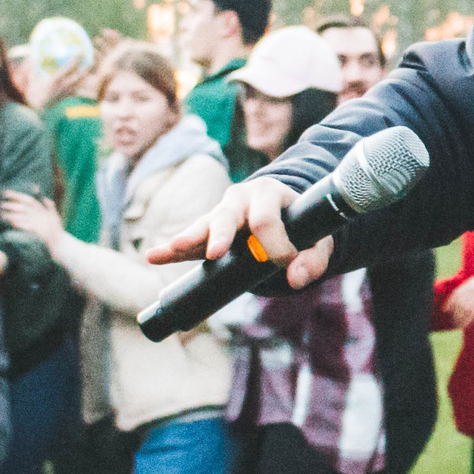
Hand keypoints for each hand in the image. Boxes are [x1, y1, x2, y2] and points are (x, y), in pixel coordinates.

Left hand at [0, 189, 64, 245]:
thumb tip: (45, 198)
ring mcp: (38, 222)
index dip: (16, 195)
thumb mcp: (55, 216)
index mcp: (42, 210)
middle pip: (22, 207)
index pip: (28, 199)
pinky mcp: (38, 231)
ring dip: (11, 214)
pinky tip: (12, 223)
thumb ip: (50, 207)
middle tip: (1, 205)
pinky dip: (20, 224)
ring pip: (22, 215)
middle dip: (11, 205)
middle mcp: (39, 214)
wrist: (60, 244)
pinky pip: (26, 226)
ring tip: (1, 215)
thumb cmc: (56, 231)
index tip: (5, 193)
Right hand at [150, 178, 334, 290]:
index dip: (276, 247)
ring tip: (175, 249)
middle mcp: (241, 198)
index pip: (267, 220)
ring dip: (190, 238)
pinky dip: (172, 250)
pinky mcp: (209, 231)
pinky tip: (154, 255)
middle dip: (222, 234)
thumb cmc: (302, 225)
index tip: (288, 265)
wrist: (285, 212)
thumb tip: (296, 279)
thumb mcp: (318, 239)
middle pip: (228, 215)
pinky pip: (190, 241)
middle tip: (216, 253)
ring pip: (204, 225)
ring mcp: (222, 213)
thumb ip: (314, 260)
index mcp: (268, 193)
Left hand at [440, 276, 473, 329]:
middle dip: (454, 312)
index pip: (456, 294)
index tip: (445, 310)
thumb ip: (469, 288)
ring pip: (465, 309)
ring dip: (460, 318)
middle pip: (459, 302)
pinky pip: (473, 313)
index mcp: (470, 282)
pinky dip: (468, 319)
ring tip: (457, 324)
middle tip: (451, 320)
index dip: (449, 303)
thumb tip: (458, 299)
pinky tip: (466, 324)